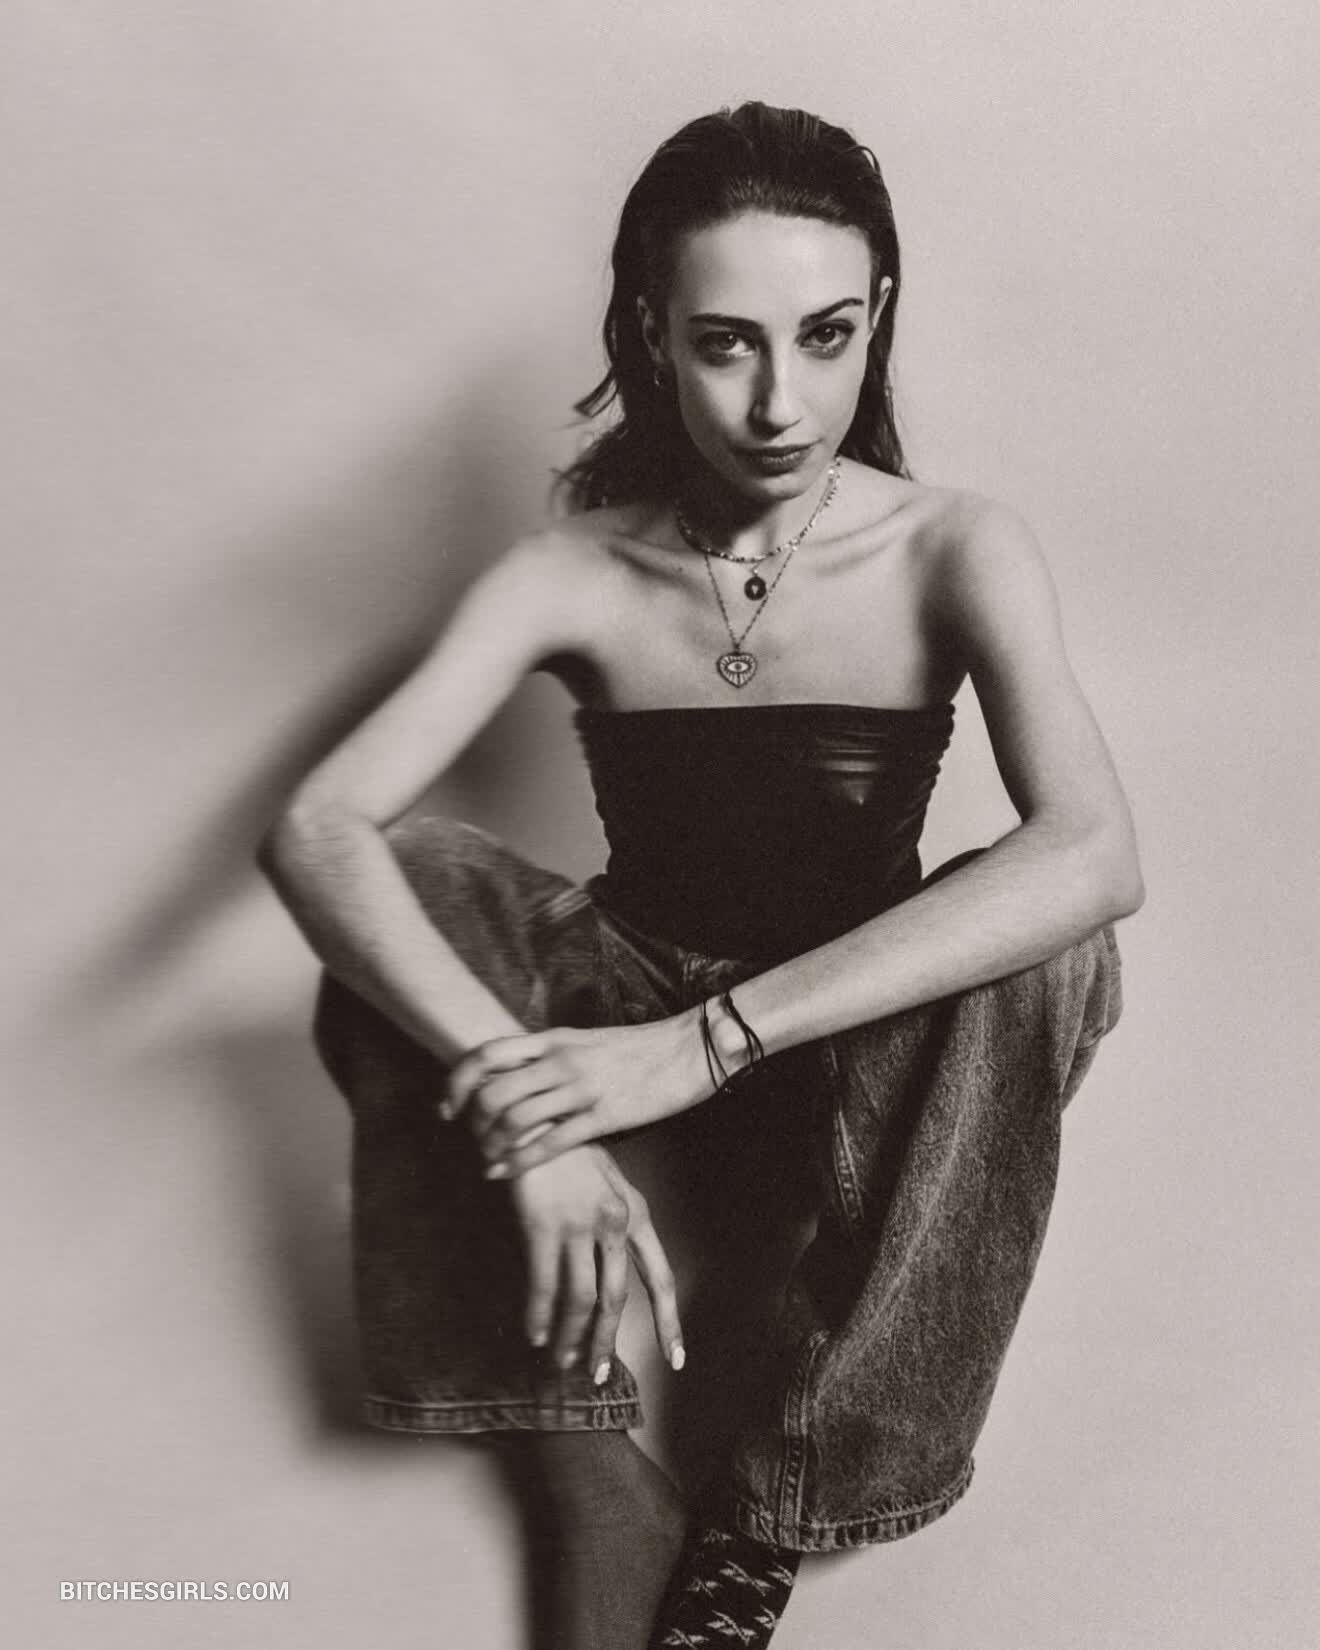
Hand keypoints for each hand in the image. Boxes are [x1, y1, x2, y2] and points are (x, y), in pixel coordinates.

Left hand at [444, 1015, 714, 1177]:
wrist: (689, 1048)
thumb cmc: (637, 1049)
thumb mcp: (584, 1042)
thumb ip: (550, 1055)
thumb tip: (516, 1074)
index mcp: (553, 1039)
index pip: (487, 1054)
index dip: (458, 1082)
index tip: (447, 1108)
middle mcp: (561, 1060)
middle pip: (493, 1092)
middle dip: (472, 1123)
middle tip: (471, 1141)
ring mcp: (581, 1088)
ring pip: (515, 1120)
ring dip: (492, 1146)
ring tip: (488, 1159)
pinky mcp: (604, 1115)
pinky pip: (550, 1143)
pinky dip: (518, 1162)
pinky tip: (504, 1173)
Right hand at [509, 1144, 684, 1379]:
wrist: (534, 1116)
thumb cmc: (568, 1148)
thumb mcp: (605, 1180)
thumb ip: (612, 1221)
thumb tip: (607, 1266)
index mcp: (635, 1213)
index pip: (659, 1276)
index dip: (669, 1320)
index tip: (676, 1358)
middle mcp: (615, 1222)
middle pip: (616, 1298)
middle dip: (605, 1342)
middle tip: (597, 1376)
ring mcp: (579, 1224)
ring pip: (580, 1298)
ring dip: (570, 1336)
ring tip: (560, 1361)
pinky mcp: (543, 1224)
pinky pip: (544, 1283)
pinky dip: (539, 1315)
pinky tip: (534, 1334)